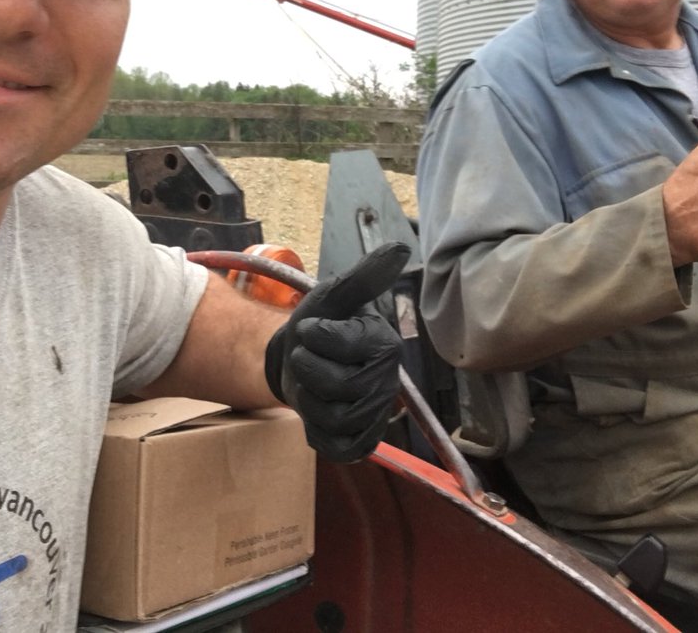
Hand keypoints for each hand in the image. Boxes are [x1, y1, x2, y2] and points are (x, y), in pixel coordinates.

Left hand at [264, 242, 408, 462]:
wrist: (298, 360)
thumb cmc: (318, 325)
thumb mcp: (332, 296)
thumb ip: (363, 277)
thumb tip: (399, 249)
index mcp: (385, 345)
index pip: (341, 344)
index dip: (314, 336)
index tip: (312, 328)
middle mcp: (388, 383)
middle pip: (337, 387)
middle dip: (308, 368)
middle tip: (308, 357)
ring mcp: (376, 416)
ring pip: (332, 418)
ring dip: (308, 399)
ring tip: (313, 383)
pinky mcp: (361, 442)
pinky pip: (335, 447)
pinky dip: (316, 431)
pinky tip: (318, 411)